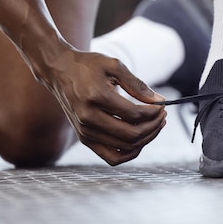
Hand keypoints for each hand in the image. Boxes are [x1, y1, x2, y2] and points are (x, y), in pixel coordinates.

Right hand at [37, 50, 166, 165]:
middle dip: (153, 127)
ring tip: (155, 125)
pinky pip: (112, 157)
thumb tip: (159, 102)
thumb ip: (137, 85)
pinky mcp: (85, 139)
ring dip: (146, 139)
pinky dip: (130, 152)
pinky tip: (140, 138)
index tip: (162, 104)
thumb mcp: (114, 66)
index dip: (154, 112)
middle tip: (162, 115)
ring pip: (125, 148)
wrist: (60, 72)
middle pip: (132, 135)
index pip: (134, 115)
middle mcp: (88, 118)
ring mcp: (85, 132)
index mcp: (96, 97)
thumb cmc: (88, 66)